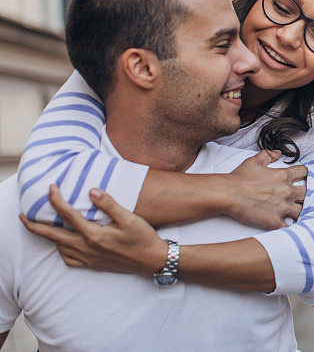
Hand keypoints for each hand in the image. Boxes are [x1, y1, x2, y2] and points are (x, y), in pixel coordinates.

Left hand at [20, 185, 167, 275]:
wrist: (152, 261)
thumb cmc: (143, 238)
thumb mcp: (130, 218)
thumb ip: (109, 204)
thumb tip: (91, 191)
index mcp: (94, 235)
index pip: (68, 215)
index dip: (56, 200)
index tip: (50, 188)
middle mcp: (86, 248)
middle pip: (52, 236)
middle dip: (34, 226)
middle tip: (22, 216)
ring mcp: (88, 258)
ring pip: (59, 247)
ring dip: (49, 236)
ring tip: (44, 226)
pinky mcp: (92, 265)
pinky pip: (68, 259)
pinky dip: (61, 249)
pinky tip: (64, 243)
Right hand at [226, 150, 307, 229]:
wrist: (229, 194)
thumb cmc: (239, 179)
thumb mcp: (253, 161)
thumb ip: (267, 155)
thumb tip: (278, 153)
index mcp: (283, 176)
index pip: (304, 172)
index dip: (304, 175)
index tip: (303, 178)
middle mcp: (287, 191)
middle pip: (307, 193)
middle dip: (305, 195)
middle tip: (301, 198)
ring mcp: (282, 207)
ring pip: (303, 211)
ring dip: (300, 211)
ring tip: (297, 213)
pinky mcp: (275, 221)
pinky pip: (290, 227)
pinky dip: (291, 227)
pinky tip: (290, 226)